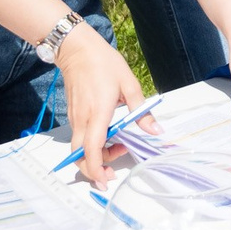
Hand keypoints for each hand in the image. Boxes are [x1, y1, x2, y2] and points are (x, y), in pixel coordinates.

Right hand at [59, 24, 149, 184]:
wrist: (77, 49)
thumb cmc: (103, 63)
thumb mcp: (129, 85)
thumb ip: (142, 111)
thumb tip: (156, 130)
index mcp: (98, 114)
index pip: (92, 150)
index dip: (96, 169)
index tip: (105, 180)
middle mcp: (83, 120)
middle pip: (81, 156)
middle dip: (94, 170)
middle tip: (111, 173)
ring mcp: (76, 118)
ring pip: (79, 149)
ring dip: (96, 157)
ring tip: (118, 148)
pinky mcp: (74, 115)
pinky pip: (80, 138)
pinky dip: (92, 145)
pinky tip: (108, 137)